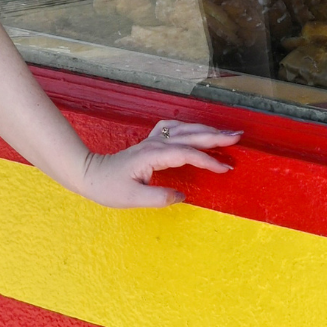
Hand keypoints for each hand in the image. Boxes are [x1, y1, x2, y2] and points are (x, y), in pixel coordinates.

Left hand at [74, 120, 240, 208]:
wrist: (89, 173)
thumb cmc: (109, 187)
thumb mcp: (132, 198)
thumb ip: (158, 197)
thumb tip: (182, 196)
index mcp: (152, 155)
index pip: (186, 153)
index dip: (207, 160)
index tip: (225, 168)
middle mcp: (154, 144)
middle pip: (188, 135)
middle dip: (214, 136)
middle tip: (237, 137)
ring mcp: (152, 141)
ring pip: (183, 129)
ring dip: (204, 131)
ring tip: (225, 135)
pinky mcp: (150, 143)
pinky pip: (174, 129)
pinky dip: (189, 128)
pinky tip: (196, 131)